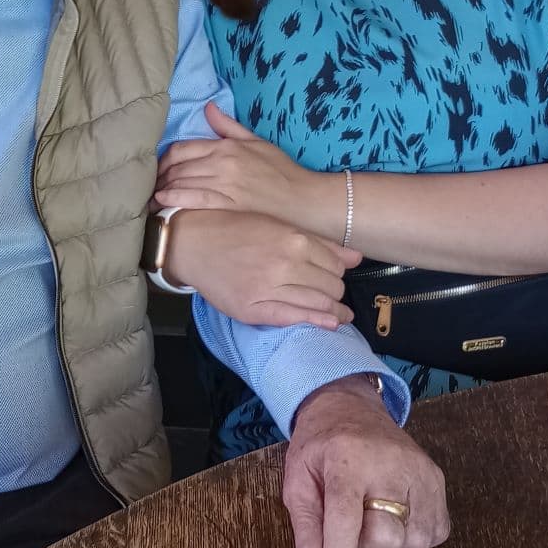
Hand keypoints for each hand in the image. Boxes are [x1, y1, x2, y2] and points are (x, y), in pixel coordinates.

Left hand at [156, 102, 324, 229]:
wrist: (301, 198)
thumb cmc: (280, 170)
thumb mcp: (256, 141)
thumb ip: (228, 126)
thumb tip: (208, 107)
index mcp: (226, 146)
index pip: (183, 148)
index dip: (164, 159)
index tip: (158, 169)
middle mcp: (223, 163)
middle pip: (179, 166)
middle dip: (160, 176)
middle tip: (150, 186)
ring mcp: (226, 184)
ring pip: (183, 182)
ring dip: (164, 189)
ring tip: (152, 197)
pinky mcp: (229, 204)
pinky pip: (196, 199)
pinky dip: (176, 199)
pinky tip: (162, 202)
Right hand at [164, 209, 360, 329]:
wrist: (191, 241)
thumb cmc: (233, 227)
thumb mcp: (275, 224)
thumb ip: (316, 241)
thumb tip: (356, 257)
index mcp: (292, 239)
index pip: (335, 263)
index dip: (339, 270)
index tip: (336, 273)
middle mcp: (285, 264)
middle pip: (331, 285)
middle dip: (336, 289)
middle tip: (333, 292)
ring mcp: (269, 288)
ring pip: (318, 303)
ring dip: (333, 309)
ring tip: (340, 314)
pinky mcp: (253, 309)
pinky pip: (293, 318)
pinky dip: (316, 321)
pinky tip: (329, 323)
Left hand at [282, 376, 448, 547]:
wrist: (351, 407)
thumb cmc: (320, 444)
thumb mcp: (297, 478)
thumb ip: (305, 528)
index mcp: (348, 459)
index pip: (347, 520)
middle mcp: (391, 464)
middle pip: (384, 539)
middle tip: (347, 524)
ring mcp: (421, 473)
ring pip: (410, 543)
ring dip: (385, 543)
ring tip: (369, 512)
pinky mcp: (438, 482)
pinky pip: (430, 535)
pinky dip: (408, 536)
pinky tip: (391, 512)